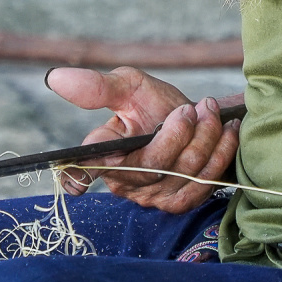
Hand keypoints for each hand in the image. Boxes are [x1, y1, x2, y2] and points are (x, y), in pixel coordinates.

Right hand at [45, 66, 240, 212]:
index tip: (76, 182)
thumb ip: (99, 86)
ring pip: (183, 172)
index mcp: (105, 152)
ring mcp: (153, 196)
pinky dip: (220, 152)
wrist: (197, 118)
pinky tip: (226, 131)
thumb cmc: (156, 104)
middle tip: (192, 107)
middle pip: (152, 165)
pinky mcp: (181, 202)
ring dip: (204, 137)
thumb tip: (55, 78)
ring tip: (209, 111)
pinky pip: (204, 182)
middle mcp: (125, 181)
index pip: (84, 168)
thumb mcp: (129, 86)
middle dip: (180, 132)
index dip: (77, 176)